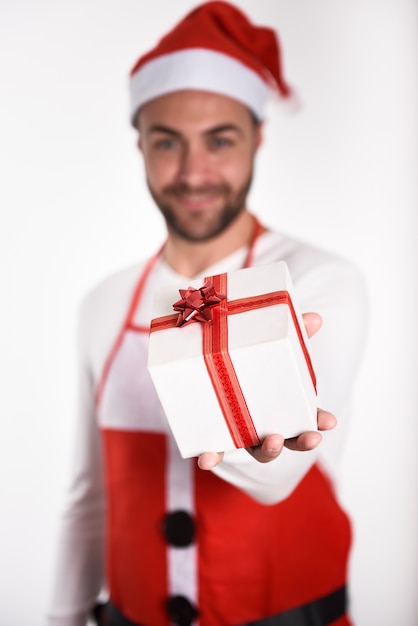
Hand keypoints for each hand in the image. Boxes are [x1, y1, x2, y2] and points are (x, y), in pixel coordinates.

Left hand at [198, 312, 336, 470]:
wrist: (196, 366)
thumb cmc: (240, 360)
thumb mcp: (265, 345)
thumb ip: (288, 334)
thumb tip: (313, 318)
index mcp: (278, 405)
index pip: (305, 417)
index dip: (319, 420)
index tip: (330, 421)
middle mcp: (261, 425)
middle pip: (286, 440)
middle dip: (300, 440)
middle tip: (310, 436)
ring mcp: (238, 433)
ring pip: (257, 450)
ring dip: (268, 451)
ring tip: (272, 440)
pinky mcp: (211, 435)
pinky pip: (213, 452)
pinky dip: (211, 458)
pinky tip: (208, 458)